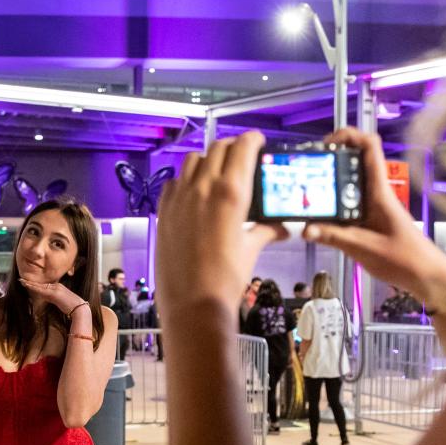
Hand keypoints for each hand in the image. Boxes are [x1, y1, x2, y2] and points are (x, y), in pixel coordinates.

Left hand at [18, 277, 85, 315]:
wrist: (80, 309)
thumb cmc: (74, 308)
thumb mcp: (63, 302)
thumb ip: (57, 300)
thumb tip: (51, 301)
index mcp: (59, 287)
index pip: (45, 285)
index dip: (37, 285)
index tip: (30, 283)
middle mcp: (57, 286)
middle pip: (41, 284)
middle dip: (31, 282)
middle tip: (22, 279)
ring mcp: (56, 289)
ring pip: (40, 285)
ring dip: (30, 283)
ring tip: (21, 281)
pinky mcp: (54, 293)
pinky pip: (41, 290)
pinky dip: (34, 287)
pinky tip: (27, 285)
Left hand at [156, 132, 284, 318]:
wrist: (193, 304)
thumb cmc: (226, 278)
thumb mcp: (251, 249)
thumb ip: (266, 230)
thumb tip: (281, 228)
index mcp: (231, 192)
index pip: (242, 147)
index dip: (252, 140)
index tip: (258, 142)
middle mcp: (203, 187)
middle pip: (218, 148)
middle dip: (232, 148)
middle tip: (242, 157)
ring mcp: (179, 198)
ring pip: (194, 160)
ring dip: (208, 159)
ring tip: (217, 173)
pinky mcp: (164, 211)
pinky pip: (174, 182)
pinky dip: (186, 180)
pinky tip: (194, 194)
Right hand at [302, 127, 445, 303]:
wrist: (428, 277)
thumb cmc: (405, 259)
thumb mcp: (365, 248)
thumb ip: (335, 237)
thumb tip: (306, 229)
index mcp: (379, 191)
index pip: (369, 147)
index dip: (349, 135)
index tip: (325, 144)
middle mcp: (376, 193)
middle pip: (353, 163)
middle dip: (329, 162)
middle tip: (306, 172)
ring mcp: (373, 207)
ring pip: (348, 186)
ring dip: (328, 186)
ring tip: (304, 194)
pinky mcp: (370, 221)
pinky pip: (348, 206)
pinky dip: (332, 208)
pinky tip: (317, 219)